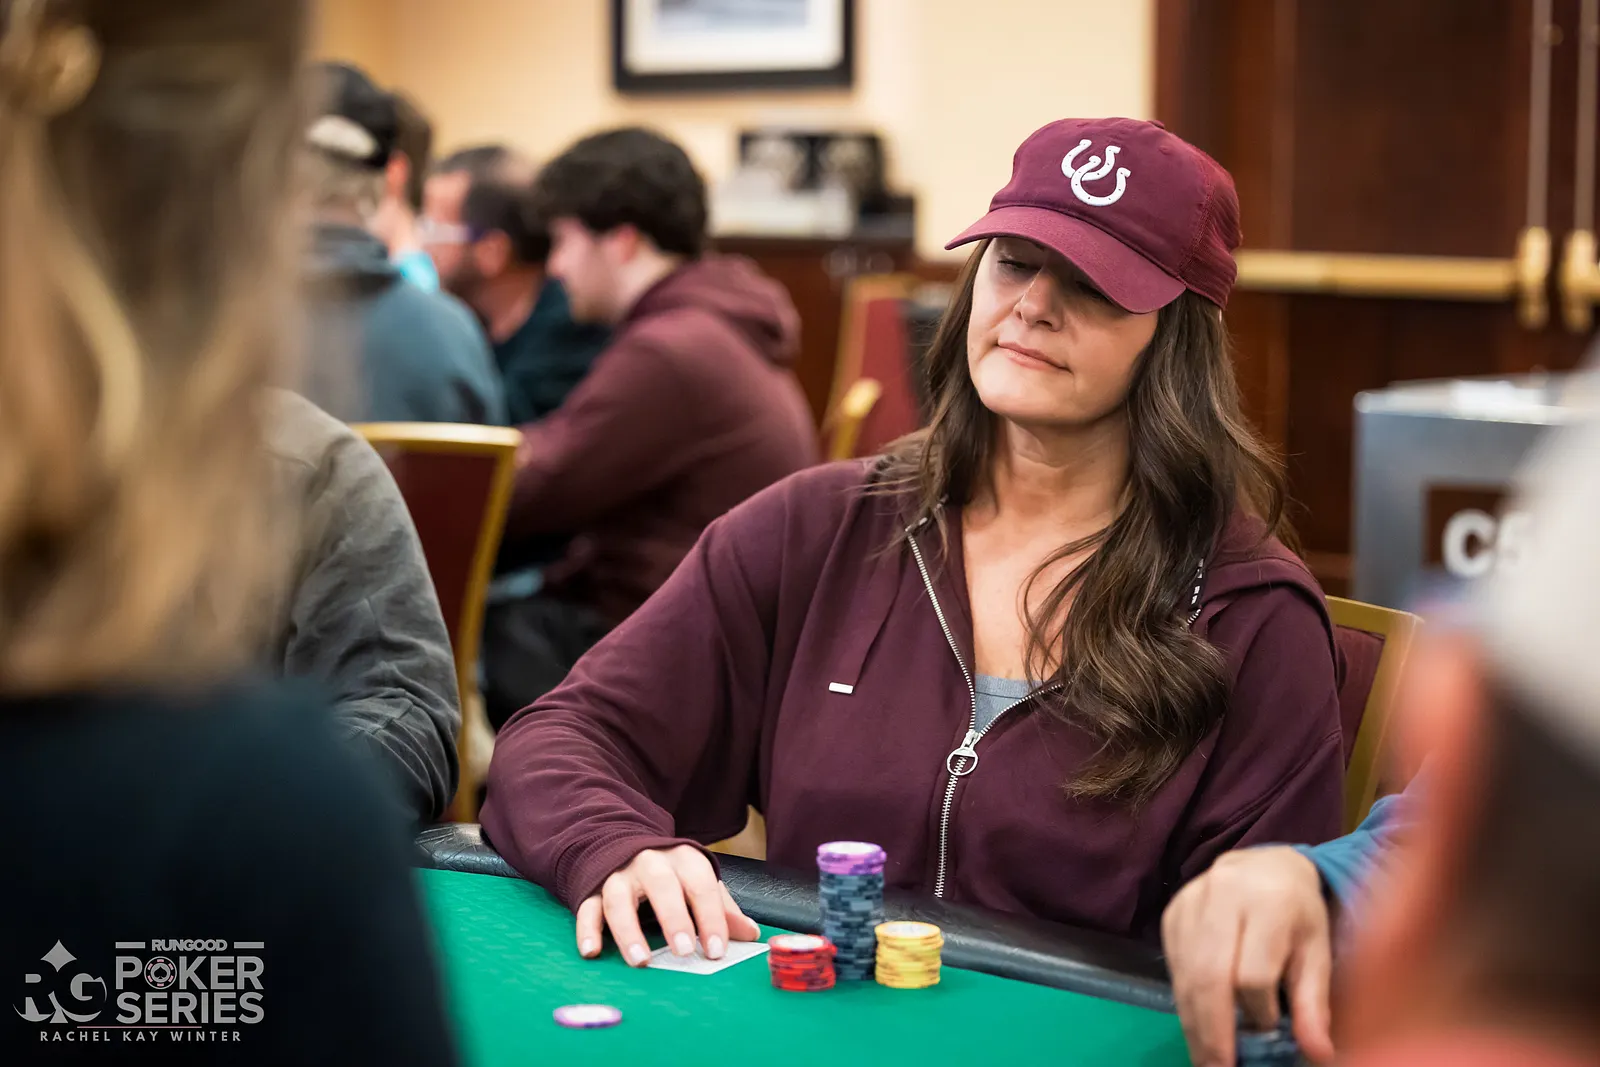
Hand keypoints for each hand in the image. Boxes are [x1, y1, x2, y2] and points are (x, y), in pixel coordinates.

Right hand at [575, 844, 760, 966]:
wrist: (624, 842)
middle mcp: (650, 862)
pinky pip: (587, 908)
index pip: (701, 884)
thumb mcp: (698, 882)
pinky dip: (587, 930)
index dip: (711, 917)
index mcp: (683, 859)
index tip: (716, 950)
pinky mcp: (592, 889)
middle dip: (673, 919)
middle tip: (682, 951)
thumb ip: (721, 908)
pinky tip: (592, 952)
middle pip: (661, 886)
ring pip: (619, 899)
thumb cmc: (671, 873)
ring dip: (628, 930)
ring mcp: (618, 875)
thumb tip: (750, 933)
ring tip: (640, 960)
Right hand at [1162, 847, 1336, 1066]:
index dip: (1259, 1012)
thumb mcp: (1318, 954)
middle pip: (1209, 974)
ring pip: (1185, 973)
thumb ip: (1314, 1004)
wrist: (1267, 866)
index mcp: (1269, 902)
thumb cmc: (1299, 915)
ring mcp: (1190, 901)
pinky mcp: (1172, 912)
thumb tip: (1318, 1054)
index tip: (1269, 1033)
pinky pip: (1173, 966)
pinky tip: (1197, 1025)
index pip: (1253, 973)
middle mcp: (1223, 894)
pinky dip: (1184, 1002)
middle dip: (1213, 1031)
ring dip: (1194, 1023)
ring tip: (1206, 1060)